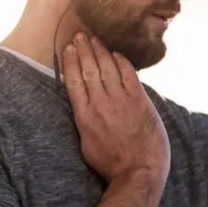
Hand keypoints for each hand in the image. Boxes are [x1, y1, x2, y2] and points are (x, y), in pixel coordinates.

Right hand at [61, 32, 170, 184]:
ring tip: (94, 39)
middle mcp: (100, 104)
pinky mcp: (139, 101)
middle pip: (89, 69)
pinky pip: (129, 74)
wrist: (138, 172)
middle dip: (83, 49)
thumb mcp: (86, 145)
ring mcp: (121, 101)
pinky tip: (116, 54)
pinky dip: (122, 61)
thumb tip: (82, 108)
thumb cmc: (111, 164)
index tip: (68, 48)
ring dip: (100, 51)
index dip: (70, 61)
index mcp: (84, 116)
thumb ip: (84, 122)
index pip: (73, 81)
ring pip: (107, 68)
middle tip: (80, 35)